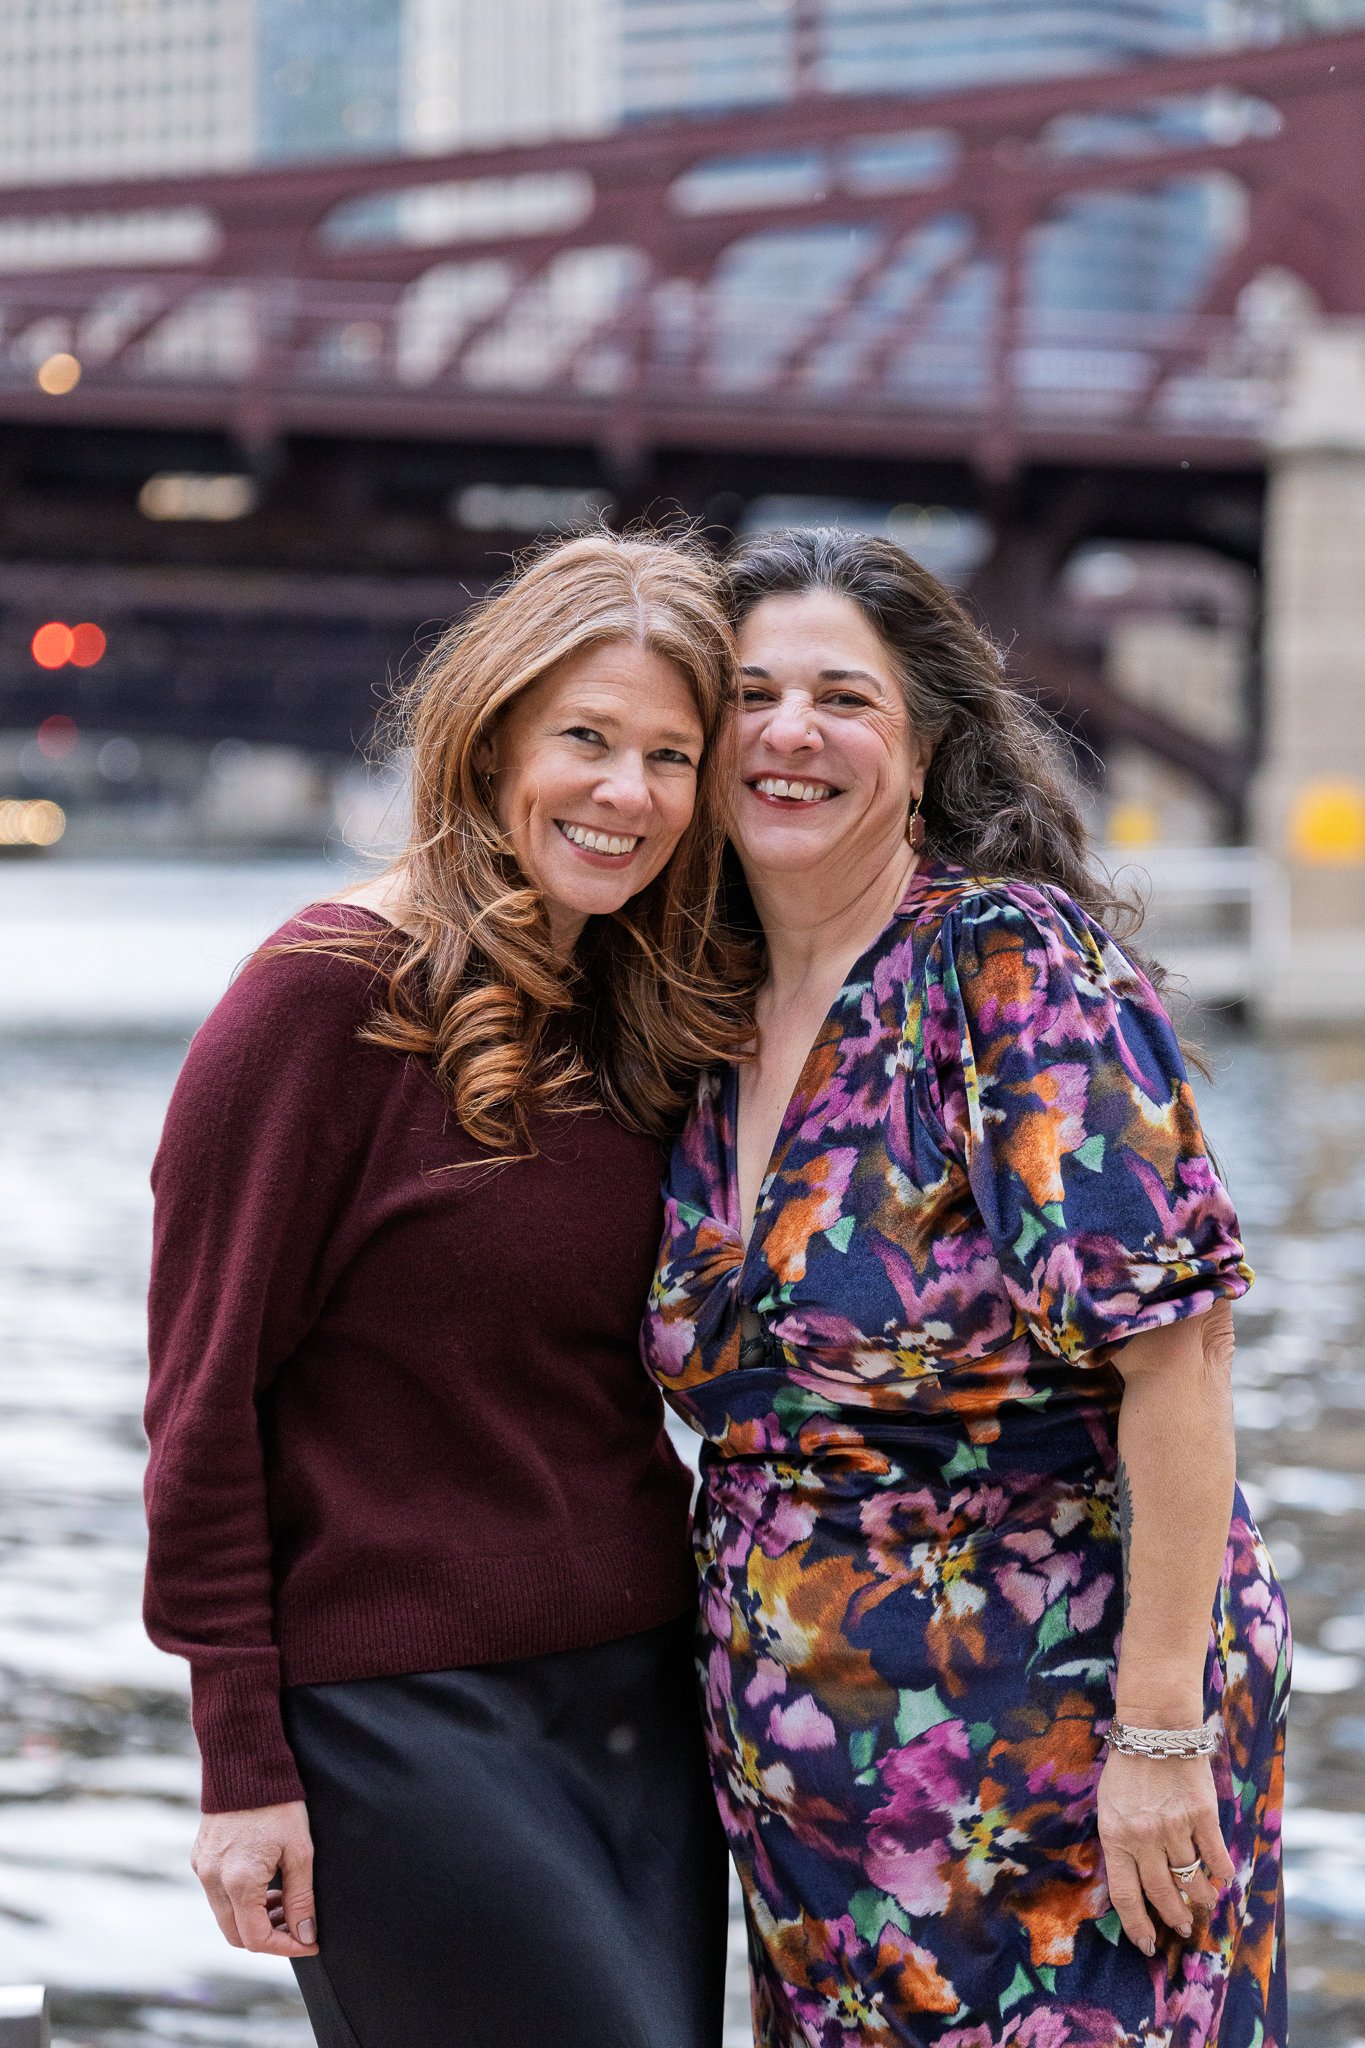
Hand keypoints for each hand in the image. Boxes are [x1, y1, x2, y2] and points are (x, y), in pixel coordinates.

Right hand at [191, 1800, 318, 1956]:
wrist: (245, 1764)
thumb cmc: (278, 1804)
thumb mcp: (299, 1851)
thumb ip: (301, 1899)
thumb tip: (306, 1935)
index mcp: (238, 1881)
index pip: (257, 1938)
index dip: (286, 1947)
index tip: (310, 1942)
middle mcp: (213, 1880)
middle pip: (236, 1934)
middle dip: (269, 1936)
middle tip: (297, 1923)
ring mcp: (202, 1869)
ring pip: (225, 1916)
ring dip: (254, 1918)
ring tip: (284, 1899)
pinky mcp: (200, 1858)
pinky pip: (216, 1894)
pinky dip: (240, 1900)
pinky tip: (265, 1883)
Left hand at [1097, 1749, 1234, 1953]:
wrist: (1154, 1729)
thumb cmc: (1127, 1768)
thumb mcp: (1109, 1806)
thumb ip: (1120, 1841)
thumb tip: (1135, 1879)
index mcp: (1115, 1836)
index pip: (1125, 1895)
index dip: (1138, 1925)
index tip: (1148, 1944)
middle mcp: (1144, 1837)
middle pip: (1162, 1893)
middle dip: (1175, 1917)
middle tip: (1183, 1926)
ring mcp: (1174, 1826)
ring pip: (1192, 1878)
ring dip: (1200, 1896)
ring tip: (1204, 1902)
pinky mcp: (1202, 1814)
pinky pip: (1215, 1855)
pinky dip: (1221, 1872)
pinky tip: (1222, 1878)